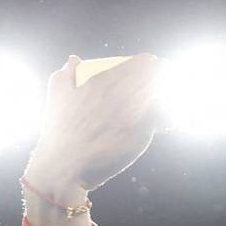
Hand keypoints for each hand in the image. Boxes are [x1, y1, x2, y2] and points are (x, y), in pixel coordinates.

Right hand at [23, 54, 162, 225]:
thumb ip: (67, 73)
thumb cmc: (59, 131)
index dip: (150, 65)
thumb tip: (74, 60)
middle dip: (164, 80)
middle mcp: (125, 92)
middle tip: (162, 87)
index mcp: (107, 78)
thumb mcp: (57, 94)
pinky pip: (165, 120)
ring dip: (168, 98)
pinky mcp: (143, 134)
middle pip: (160, 77)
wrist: (65, 166)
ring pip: (166, 97)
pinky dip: (167, 121)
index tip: (151, 70)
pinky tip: (164, 125)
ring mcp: (136, 113)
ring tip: (164, 104)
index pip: (144, 62)